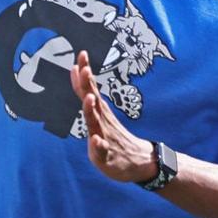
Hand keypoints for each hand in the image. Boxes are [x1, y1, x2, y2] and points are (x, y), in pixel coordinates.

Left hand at [70, 50, 158, 182]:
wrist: (139, 163)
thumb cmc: (114, 139)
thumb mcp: (100, 117)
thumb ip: (88, 98)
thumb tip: (77, 74)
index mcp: (99, 113)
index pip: (89, 90)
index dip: (84, 74)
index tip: (81, 54)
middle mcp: (102, 122)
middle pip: (93, 101)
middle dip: (88, 86)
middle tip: (85, 69)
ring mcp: (105, 138)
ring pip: (97, 123)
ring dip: (92, 111)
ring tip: (89, 99)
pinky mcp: (107, 156)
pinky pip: (102, 150)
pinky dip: (99, 144)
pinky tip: (96, 140)